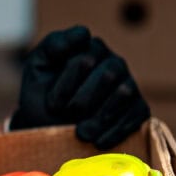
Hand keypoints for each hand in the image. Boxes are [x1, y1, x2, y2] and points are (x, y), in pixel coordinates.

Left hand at [10, 26, 149, 149]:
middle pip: (106, 75)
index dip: (66, 84)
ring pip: (123, 93)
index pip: (84, 58)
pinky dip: (117, 130)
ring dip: (100, 117)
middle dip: (82, 101)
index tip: (52, 104)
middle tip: (65, 118)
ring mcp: (128, 83)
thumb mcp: (37, 69)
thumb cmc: (42, 95)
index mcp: (88, 47)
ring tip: (81, 134)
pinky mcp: (138, 107)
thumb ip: (54, 46)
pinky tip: (99, 141)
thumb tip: (84, 33)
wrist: (49, 128)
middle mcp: (112, 61)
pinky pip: (136, 114)